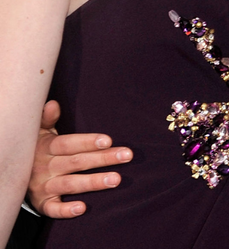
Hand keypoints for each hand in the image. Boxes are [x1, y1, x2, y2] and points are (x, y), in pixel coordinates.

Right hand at [27, 100, 132, 217]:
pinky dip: (65, 210)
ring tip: (116, 179)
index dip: (87, 141)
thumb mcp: (39, 133)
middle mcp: (44, 167)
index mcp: (45, 147)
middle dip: (102, 159)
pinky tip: (82, 208)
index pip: (68, 144)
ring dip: (92, 182)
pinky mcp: (42, 203)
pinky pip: (52, 209)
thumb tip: (52, 104)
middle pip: (76, 162)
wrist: (15, 173)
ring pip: (69, 184)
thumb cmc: (38, 149)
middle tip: (126, 155)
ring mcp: (42, 186)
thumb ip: (46, 119)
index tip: (109, 140)